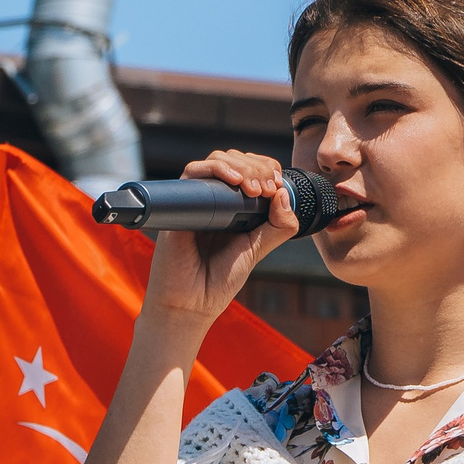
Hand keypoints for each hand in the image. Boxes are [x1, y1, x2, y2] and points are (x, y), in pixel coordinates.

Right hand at [140, 150, 304, 326]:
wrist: (190, 304)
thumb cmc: (218, 280)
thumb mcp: (258, 249)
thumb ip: (278, 226)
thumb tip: (285, 193)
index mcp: (232, 207)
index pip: (250, 168)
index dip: (266, 168)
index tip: (276, 186)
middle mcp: (213, 200)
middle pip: (235, 159)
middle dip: (257, 168)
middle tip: (267, 190)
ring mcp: (195, 201)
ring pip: (216, 160)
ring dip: (241, 167)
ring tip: (254, 190)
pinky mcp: (178, 206)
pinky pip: (192, 173)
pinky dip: (216, 169)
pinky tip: (234, 182)